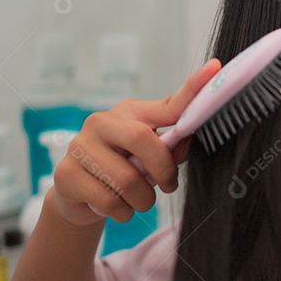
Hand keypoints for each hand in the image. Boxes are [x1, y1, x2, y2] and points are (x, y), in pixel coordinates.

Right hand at [49, 58, 221, 225]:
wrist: (80, 198)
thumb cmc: (123, 170)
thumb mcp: (150, 159)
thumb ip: (172, 149)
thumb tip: (187, 141)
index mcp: (130, 114)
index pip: (167, 103)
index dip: (192, 88)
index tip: (214, 69)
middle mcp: (102, 122)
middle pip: (143, 140)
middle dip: (162, 170)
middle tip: (167, 185)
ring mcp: (80, 145)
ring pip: (127, 180)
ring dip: (142, 200)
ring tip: (139, 201)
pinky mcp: (66, 173)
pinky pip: (109, 200)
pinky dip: (122, 212)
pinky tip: (118, 207)